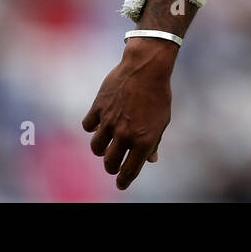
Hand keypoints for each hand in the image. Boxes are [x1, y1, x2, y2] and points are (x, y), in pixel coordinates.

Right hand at [82, 37, 175, 189]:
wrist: (146, 67)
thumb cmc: (158, 94)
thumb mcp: (162, 120)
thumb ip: (154, 142)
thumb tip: (151, 160)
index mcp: (144, 141)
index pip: (129, 171)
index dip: (124, 181)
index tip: (121, 184)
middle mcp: (125, 135)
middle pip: (110, 163)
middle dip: (112, 167)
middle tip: (114, 163)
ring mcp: (110, 122)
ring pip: (96, 148)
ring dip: (100, 149)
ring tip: (106, 144)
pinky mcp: (98, 108)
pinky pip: (88, 127)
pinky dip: (92, 127)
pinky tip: (98, 123)